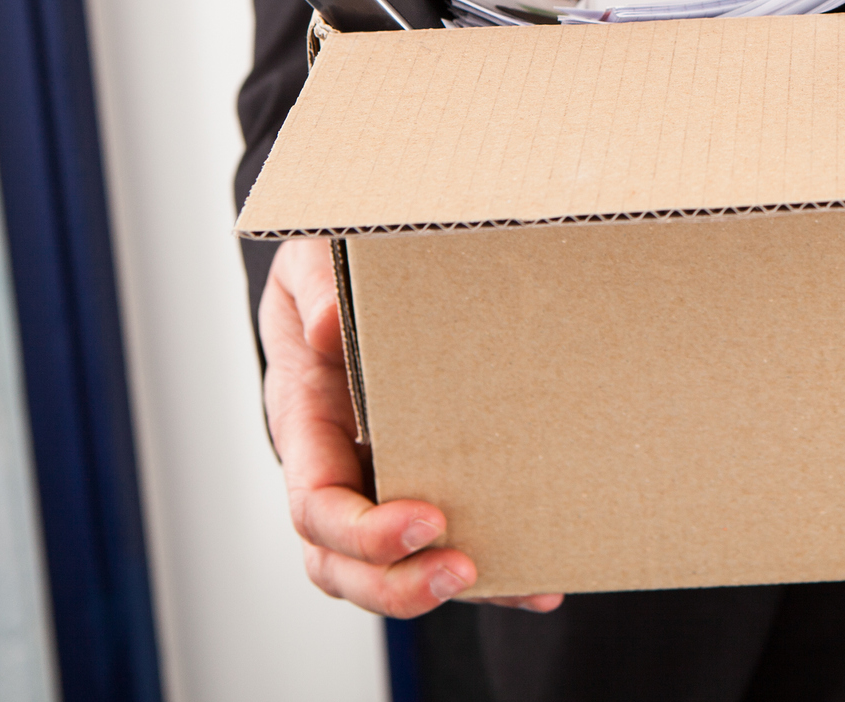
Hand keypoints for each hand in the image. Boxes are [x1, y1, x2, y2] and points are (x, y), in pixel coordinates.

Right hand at [260, 237, 563, 616]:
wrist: (347, 267)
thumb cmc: (328, 266)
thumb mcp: (312, 257)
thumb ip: (315, 288)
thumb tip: (327, 331)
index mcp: (305, 422)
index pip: (315, 505)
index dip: (362, 529)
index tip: (424, 520)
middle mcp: (334, 465)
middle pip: (340, 562)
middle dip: (396, 583)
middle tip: (462, 570)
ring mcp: (374, 479)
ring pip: (388, 568)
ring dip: (442, 588)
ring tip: (516, 586)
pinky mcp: (420, 478)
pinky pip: (441, 542)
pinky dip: (489, 571)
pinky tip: (539, 582)